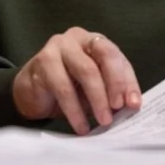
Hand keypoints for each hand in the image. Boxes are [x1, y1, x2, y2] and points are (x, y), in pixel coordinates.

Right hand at [13, 27, 141, 134]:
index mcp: (95, 41)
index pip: (117, 57)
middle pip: (104, 56)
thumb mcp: (93, 89)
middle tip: (118, 108)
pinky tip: (81, 126)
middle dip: (115, 84)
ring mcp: (59, 47)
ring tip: (103, 121)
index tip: (133, 104)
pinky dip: (75, 110)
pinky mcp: (43, 62)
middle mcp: (78, 38)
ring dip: (97, 100)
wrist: (30, 92)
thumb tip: (130, 105)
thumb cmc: (66, 87)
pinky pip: (64, 88)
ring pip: (86, 71)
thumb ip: (111, 92)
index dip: (127, 81)